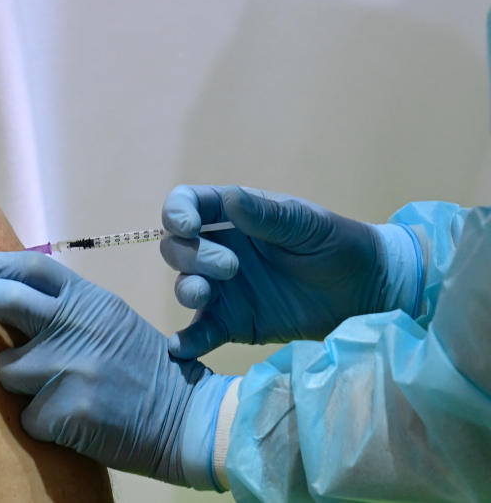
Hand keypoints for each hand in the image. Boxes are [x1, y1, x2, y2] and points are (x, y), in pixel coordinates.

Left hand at [0, 252, 235, 488]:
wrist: (183, 418)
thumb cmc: (135, 365)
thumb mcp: (104, 318)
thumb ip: (60, 304)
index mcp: (88, 299)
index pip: (28, 268)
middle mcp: (80, 325)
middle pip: (5, 302)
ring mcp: (74, 367)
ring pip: (7, 370)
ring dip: (18, 382)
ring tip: (58, 390)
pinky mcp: (68, 410)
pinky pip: (24, 413)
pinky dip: (37, 420)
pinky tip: (71, 419)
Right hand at [161, 185, 422, 358]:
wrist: (369, 293)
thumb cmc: (340, 245)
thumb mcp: (309, 225)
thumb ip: (269, 216)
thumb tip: (230, 200)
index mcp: (234, 216)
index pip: (188, 205)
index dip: (177, 212)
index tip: (187, 226)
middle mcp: (219, 250)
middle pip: (177, 248)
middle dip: (191, 255)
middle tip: (231, 267)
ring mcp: (224, 290)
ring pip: (184, 285)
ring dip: (186, 289)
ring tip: (205, 296)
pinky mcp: (233, 324)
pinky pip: (202, 331)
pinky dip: (187, 340)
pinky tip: (180, 347)